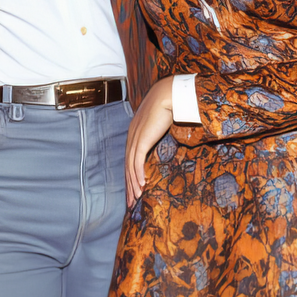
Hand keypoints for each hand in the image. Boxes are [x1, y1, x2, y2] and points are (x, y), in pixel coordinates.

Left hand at [125, 77, 173, 205]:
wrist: (168, 95)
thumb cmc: (168, 106)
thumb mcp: (160, 123)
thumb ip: (158, 132)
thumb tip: (165, 138)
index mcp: (134, 134)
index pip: (130, 160)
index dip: (131, 176)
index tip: (134, 189)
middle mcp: (131, 138)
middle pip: (127, 167)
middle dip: (129, 186)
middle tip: (131, 202)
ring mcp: (135, 139)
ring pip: (130, 167)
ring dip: (133, 184)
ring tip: (136, 198)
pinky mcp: (141, 140)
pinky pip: (137, 162)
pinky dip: (138, 175)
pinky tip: (142, 186)